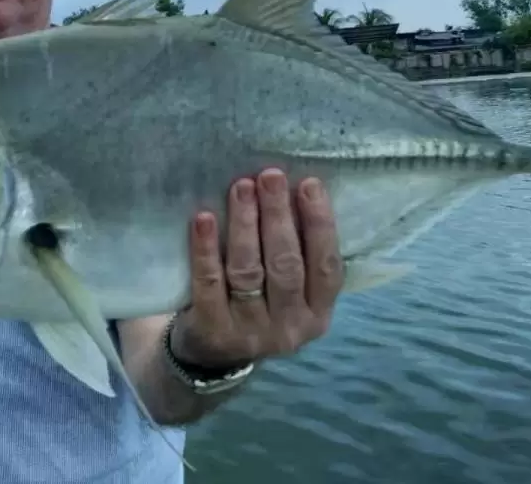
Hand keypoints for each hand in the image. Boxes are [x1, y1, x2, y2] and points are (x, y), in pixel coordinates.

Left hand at [171, 168, 342, 368]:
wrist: (212, 355)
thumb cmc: (259, 304)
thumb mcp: (291, 292)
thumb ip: (299, 253)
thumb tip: (295, 189)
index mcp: (318, 313)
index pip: (326, 266)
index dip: (319, 224)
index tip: (309, 183)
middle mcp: (290, 326)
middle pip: (286, 264)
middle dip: (278, 216)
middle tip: (270, 176)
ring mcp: (250, 331)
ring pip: (248, 270)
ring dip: (244, 224)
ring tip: (241, 187)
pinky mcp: (212, 329)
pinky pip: (209, 283)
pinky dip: (206, 249)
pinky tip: (204, 219)